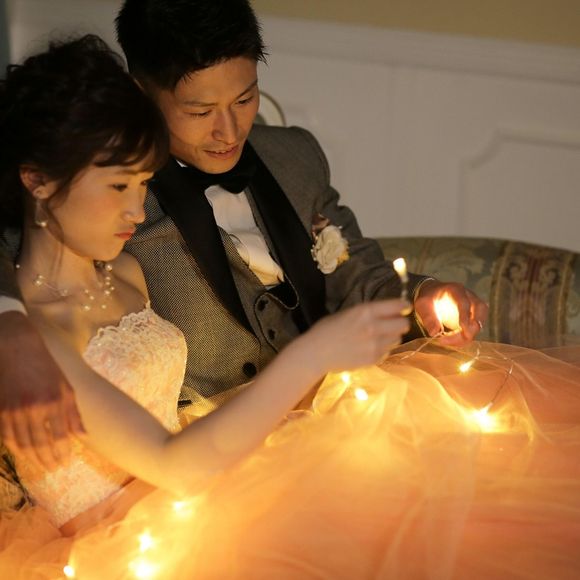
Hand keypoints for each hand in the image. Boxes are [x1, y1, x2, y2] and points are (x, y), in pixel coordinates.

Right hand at [0, 311, 84, 469]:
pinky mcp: (1, 409)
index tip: (65, 463)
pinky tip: (23, 454)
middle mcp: (35, 407)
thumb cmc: (47, 367)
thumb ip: (74, 413)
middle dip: (48, 460)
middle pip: (41, 444)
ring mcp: (15, 409)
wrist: (17, 347)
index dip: (63, 453)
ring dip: (32, 459)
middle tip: (53, 469)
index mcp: (55, 401)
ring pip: (23, 444)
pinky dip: (15, 449)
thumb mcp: (66, 386)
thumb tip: (83, 436)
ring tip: (41, 466)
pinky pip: (7, 436)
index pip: (61, 436)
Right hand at [306, 300, 410, 372]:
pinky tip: (369, 348)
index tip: (405, 307)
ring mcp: (375, 345)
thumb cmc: (327, 329)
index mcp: (365, 311)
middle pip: (403, 324)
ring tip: (377, 338)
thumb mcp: (348, 313)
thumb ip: (368, 313)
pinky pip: (388, 351)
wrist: (316, 353)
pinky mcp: (373, 359)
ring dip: (391, 337)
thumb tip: (388, 312)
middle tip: (392, 325)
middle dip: (399, 323)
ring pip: (397, 339)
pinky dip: (382, 349)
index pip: (397, 306)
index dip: (403, 306)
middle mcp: (374, 327)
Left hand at [414, 280, 487, 345]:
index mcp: (456, 290)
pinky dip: (466, 337)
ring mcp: (474, 305)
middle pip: (480, 311)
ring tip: (448, 341)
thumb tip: (434, 332)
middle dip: (469, 329)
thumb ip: (427, 317)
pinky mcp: (475, 315)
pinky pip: (475, 328)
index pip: (464, 302)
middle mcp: (469, 296)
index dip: (465, 316)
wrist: (433, 294)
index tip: (462, 329)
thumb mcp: (422, 304)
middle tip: (451, 339)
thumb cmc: (428, 298)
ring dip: (467, 335)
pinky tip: (453, 341)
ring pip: (479, 322)